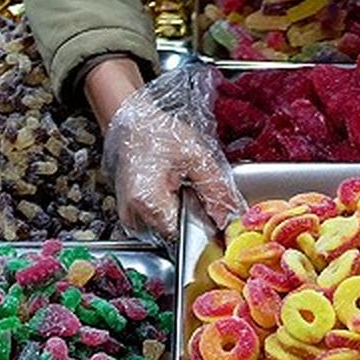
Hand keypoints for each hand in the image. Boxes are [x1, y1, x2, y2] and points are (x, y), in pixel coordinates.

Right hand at [89, 58, 243, 243]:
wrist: (132, 124)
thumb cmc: (159, 134)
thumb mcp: (196, 157)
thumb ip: (216, 190)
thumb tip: (229, 217)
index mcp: (148, 202)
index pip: (184, 235)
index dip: (202, 224)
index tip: (209, 209)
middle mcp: (134, 215)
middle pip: (175, 235)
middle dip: (191, 219)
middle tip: (192, 190)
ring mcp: (129, 218)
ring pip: (166, 232)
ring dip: (179, 217)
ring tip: (178, 189)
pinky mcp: (130, 216)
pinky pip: (156, 225)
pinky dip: (167, 214)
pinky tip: (168, 193)